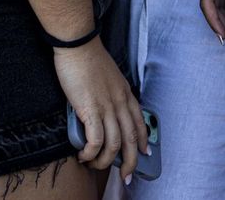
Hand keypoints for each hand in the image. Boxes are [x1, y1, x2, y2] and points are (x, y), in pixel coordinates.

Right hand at [54, 40, 147, 183]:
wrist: (79, 47)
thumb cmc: (89, 61)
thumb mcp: (109, 79)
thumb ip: (111, 96)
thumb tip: (104, 112)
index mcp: (126, 95)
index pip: (140, 122)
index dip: (143, 141)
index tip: (145, 153)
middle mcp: (121, 103)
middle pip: (132, 139)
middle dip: (131, 161)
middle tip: (127, 176)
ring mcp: (107, 107)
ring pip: (114, 144)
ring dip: (105, 161)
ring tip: (95, 166)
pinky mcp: (91, 110)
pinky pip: (96, 140)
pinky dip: (91, 153)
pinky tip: (84, 156)